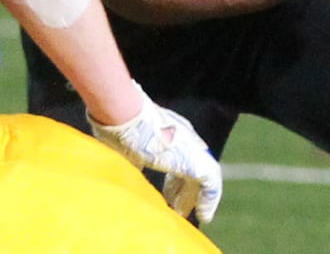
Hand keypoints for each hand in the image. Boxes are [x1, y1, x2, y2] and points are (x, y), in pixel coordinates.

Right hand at [88, 83, 222, 224]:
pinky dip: (208, 201)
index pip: (176, 157)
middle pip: (189, 167)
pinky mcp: (197, 162)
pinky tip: (203, 215)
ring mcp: (192, 148)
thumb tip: (123, 173)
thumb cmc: (118, 125)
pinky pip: (211, 185)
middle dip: (181, 188)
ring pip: (201, 176)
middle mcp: (183, 137)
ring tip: (184, 214)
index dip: (172, 178)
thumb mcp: (124, 145)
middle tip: (175, 207)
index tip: (166, 194)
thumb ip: (130, 159)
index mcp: (167, 131)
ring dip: (192, 196)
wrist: (126, 114)